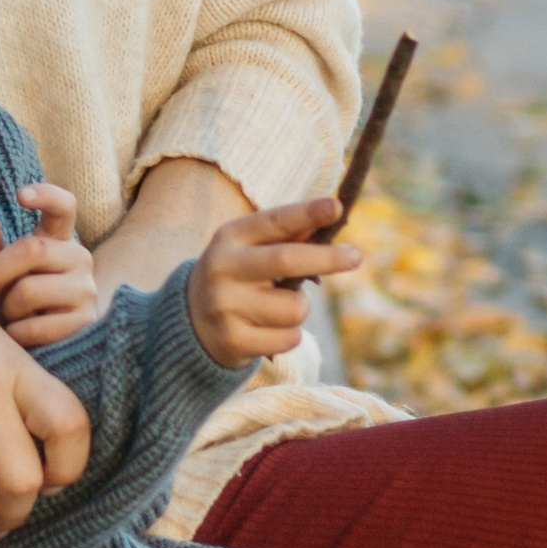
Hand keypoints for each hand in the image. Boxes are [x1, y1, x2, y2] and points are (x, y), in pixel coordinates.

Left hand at [0, 184, 101, 351]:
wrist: (39, 347)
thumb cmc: (14, 301)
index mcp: (59, 239)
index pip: (64, 206)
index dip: (46, 196)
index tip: (20, 195)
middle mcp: (79, 258)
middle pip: (32, 248)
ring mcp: (86, 291)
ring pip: (29, 290)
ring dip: (6, 308)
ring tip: (9, 316)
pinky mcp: (85, 324)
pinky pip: (35, 326)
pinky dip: (15, 334)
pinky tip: (19, 336)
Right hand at [185, 197, 356, 370]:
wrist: (190, 323)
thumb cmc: (238, 276)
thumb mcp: (250, 248)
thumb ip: (288, 236)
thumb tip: (333, 218)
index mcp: (230, 237)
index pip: (274, 221)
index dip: (306, 213)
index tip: (336, 206)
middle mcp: (223, 268)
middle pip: (286, 261)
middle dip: (327, 258)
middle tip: (356, 256)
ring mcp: (226, 307)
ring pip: (295, 308)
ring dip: (301, 309)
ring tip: (277, 309)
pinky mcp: (233, 341)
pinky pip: (289, 338)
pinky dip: (290, 335)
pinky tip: (266, 330)